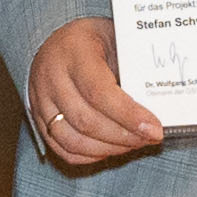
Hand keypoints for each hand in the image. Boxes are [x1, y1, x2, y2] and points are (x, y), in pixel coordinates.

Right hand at [26, 16, 165, 167]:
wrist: (60, 41)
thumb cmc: (95, 41)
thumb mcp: (116, 42)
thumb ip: (132, 71)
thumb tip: (158, 108)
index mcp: (73, 51)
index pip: (99, 92)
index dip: (128, 116)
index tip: (154, 129)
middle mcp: (51, 77)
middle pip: (86, 121)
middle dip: (123, 137)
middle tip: (149, 138)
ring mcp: (40, 100)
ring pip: (74, 140)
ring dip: (109, 149)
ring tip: (133, 144)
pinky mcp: (37, 119)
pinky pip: (62, 149)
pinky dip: (90, 156)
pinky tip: (111, 149)